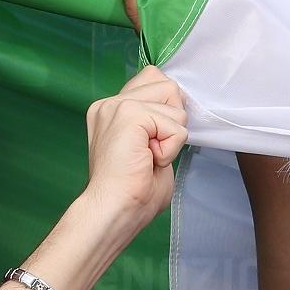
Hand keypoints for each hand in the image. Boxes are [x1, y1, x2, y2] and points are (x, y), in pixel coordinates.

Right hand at [82, 62, 188, 234]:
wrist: (115, 210)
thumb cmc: (133, 191)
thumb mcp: (151, 147)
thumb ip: (159, 123)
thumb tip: (179, 107)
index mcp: (112, 110)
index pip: (152, 79)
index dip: (167, 108)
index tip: (155, 139)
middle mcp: (110, 103)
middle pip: (167, 85)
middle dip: (173, 120)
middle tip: (151, 150)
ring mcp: (116, 105)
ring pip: (174, 101)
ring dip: (172, 136)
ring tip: (149, 157)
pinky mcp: (128, 114)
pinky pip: (174, 124)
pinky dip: (170, 147)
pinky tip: (149, 160)